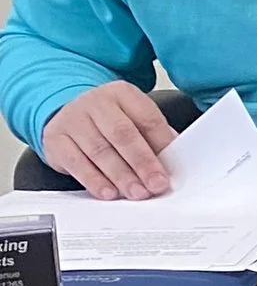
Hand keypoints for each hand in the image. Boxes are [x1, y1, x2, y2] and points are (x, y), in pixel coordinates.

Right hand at [41, 81, 176, 198]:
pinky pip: (76, 162)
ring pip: (100, 151)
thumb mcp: (133, 119)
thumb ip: (153, 137)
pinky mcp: (55, 139)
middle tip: (155, 185)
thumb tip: (172, 163)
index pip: (146, 118)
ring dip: (121, 176)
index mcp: (122, 93)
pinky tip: (109, 192)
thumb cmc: (108, 121)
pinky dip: (94, 180)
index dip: (161, 145)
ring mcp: (73, 119)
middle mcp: (96, 102)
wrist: (67, 114)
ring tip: (136, 192)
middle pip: (123, 134)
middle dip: (142, 163)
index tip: (170, 168)